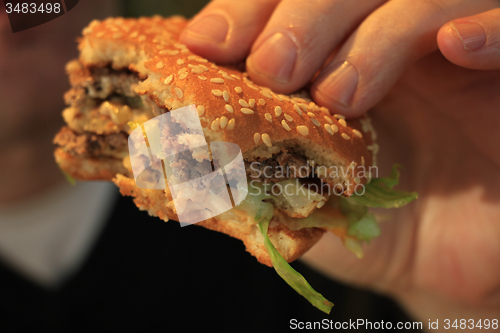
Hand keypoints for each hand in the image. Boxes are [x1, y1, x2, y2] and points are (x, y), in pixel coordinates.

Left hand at [181, 2, 499, 326]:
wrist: (439, 263)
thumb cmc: (364, 224)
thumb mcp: (294, 193)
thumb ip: (245, 164)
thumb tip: (171, 151)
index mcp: (341, 51)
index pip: (294, 0)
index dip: (251, 9)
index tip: (209, 43)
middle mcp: (398, 37)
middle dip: (305, 16)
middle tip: (271, 67)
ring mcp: (457, 53)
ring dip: (377, 33)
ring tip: (338, 95)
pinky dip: (488, 26)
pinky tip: (454, 45)